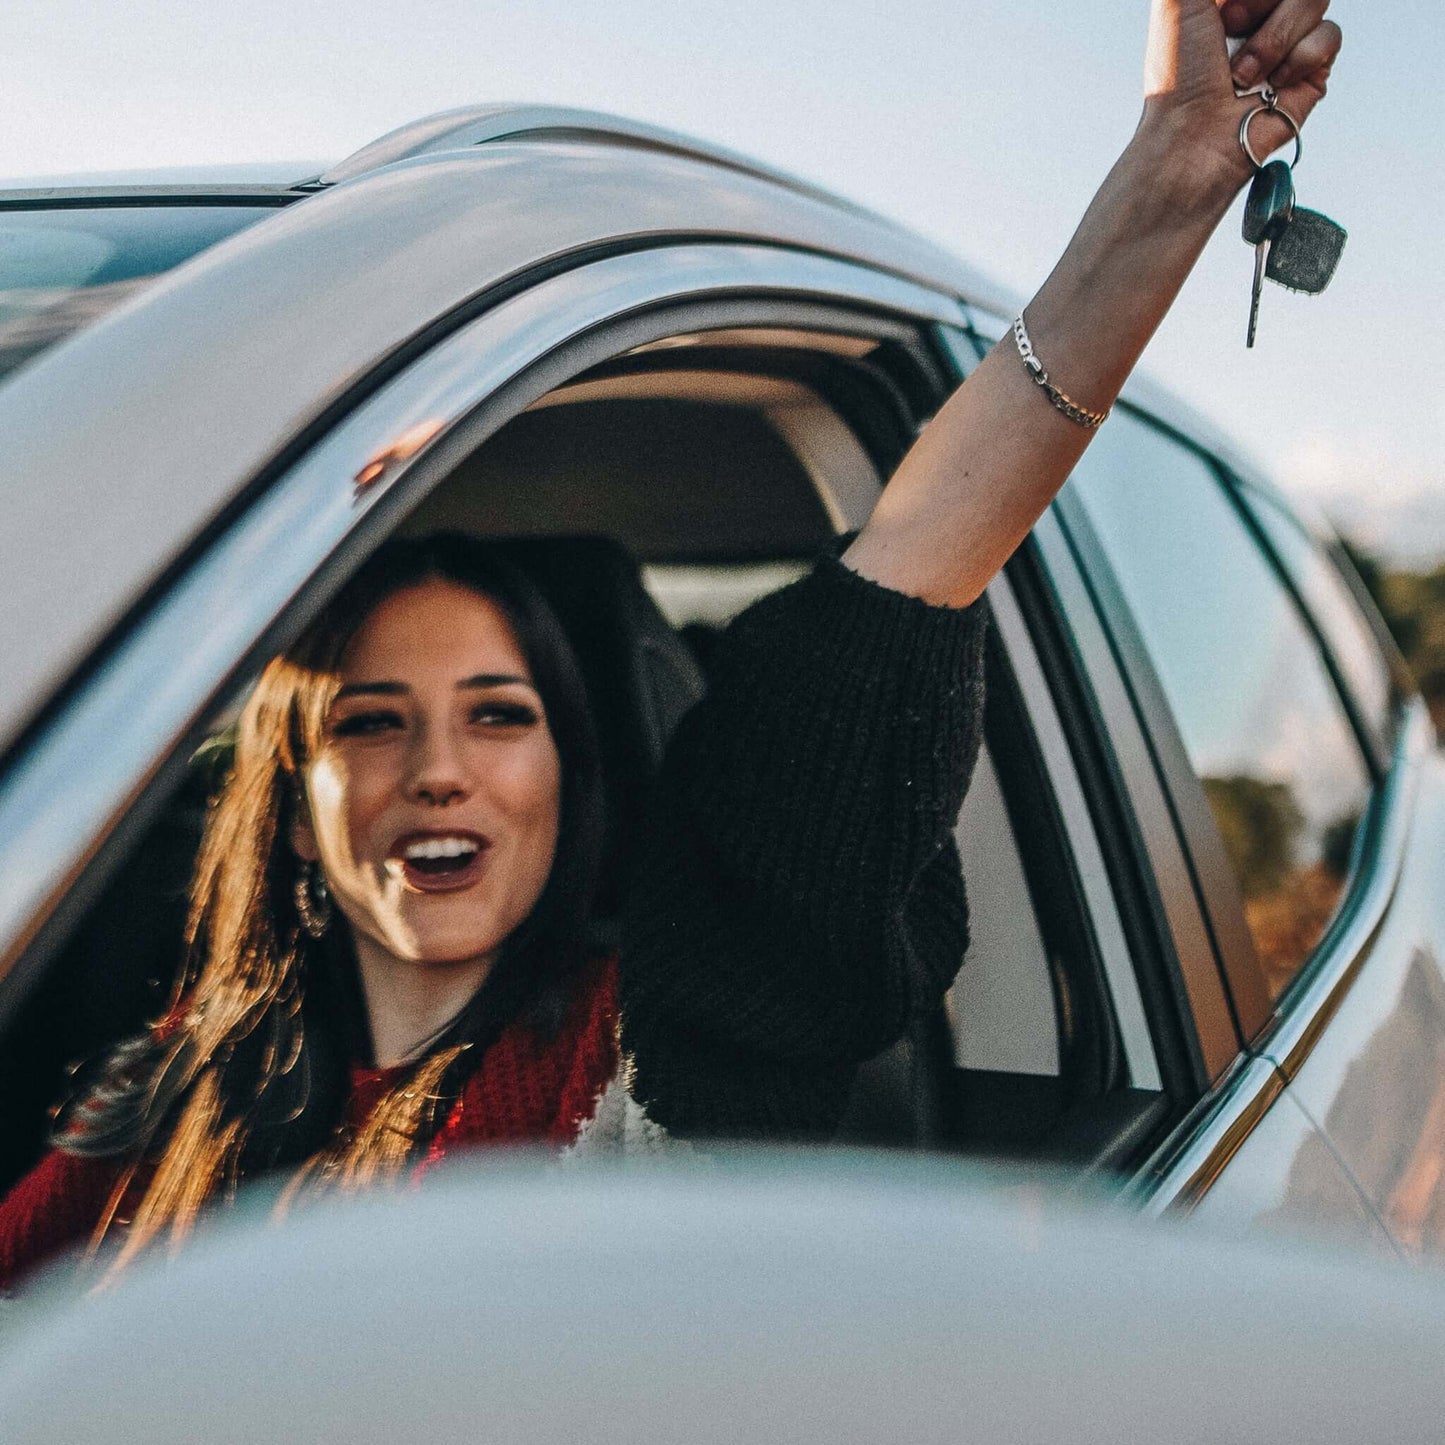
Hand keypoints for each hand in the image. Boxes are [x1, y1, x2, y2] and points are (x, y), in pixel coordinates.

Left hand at [1142, 0, 1341, 188]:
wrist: (1192, 137)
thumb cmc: (1178, 74)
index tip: (1229, 5)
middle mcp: (1263, 10)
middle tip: (1229, 24)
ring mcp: (1291, 38)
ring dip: (1273, 36)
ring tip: (1240, 73)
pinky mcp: (1313, 69)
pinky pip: (1329, 34)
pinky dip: (1295, 59)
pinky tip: (1267, 86)